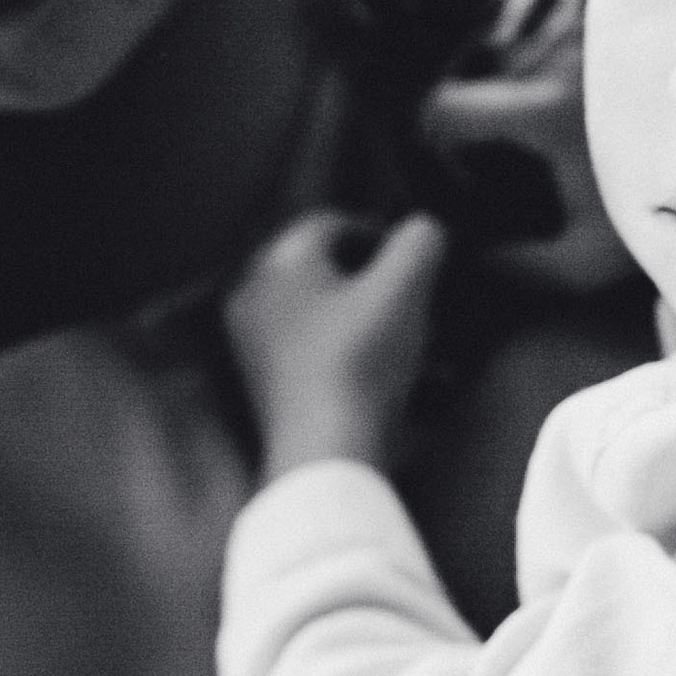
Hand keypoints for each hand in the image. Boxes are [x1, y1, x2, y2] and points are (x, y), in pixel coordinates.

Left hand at [224, 209, 449, 477]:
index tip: (417, 264)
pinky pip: (310, 349)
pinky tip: (381, 375)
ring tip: (406, 342)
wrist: (323, 453)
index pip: (334, 223)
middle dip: (373, 281)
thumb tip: (423, 231)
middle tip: (414, 302)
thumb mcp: (405, 288)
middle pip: (324, 270)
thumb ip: (419, 242)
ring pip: (319, 311)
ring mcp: (251, 339)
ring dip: (363, 319)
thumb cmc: (359, 361)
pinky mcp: (262, 381)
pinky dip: (345, 352)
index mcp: (280, 257)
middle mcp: (254, 291)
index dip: (382, 236)